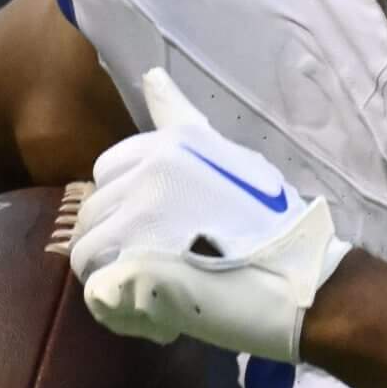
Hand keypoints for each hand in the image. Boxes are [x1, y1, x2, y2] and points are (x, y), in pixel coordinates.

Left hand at [67, 68, 349, 362]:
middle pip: (92, 213)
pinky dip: (118, 308)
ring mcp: (139, 217)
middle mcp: (149, 172)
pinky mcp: (134, 263)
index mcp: (169, 145)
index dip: (128, 207)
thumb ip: (181, 121)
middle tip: (164, 266)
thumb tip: (151, 75)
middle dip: (117, 243)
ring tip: (160, 290)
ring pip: (87, 252)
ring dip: (115, 276)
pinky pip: (96, 288)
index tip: (162, 228)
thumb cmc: (271, 227)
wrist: (299, 283)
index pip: (108, 172)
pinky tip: (155, 312)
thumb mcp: (228, 158)